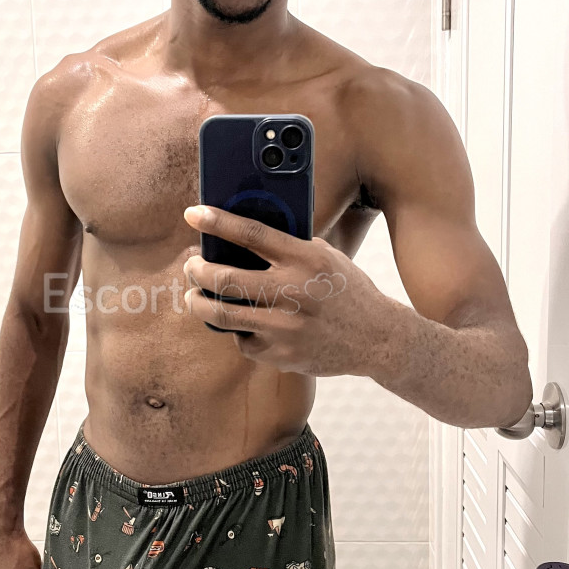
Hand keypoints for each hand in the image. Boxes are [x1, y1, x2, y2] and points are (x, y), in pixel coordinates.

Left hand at [182, 204, 392, 377]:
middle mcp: (292, 292)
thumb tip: (240, 236)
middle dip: (196, 270)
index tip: (193, 214)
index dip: (217, 222)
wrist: (377, 338)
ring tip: (194, 296)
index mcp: (305, 259)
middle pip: (224, 278)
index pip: (251, 234)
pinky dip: (238, 331)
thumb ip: (289, 247)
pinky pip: (242, 339)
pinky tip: (243, 323)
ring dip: (198, 303)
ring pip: (221, 314)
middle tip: (192, 266)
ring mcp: (284, 327)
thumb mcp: (325, 257)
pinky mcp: (280, 354)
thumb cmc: (346, 291)